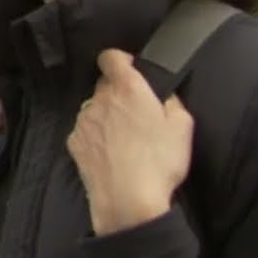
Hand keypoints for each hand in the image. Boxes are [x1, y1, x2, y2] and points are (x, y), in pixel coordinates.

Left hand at [66, 48, 193, 235]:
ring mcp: (83, 121)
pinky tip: (109, 153)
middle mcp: (100, 99)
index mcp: (127, 88)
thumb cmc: (159, 162)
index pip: (111, 57)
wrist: (127, 200)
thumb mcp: (183, 127)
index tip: (130, 71)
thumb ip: (171, 101)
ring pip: (93, 108)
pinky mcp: (74, 142)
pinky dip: (95, 136)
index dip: (120, 61)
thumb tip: (162, 95)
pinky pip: (85, 130)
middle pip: (104, 85)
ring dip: (105, 115)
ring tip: (123, 139)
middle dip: (118, 93)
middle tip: (136, 115)